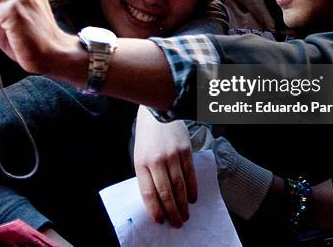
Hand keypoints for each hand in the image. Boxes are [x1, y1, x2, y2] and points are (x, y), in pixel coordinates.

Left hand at [133, 106, 196, 226]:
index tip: (160, 220)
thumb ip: (147, 173)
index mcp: (141, 162)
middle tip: (177, 223)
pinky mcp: (185, 150)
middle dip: (172, 212)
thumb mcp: (140, 153)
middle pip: (165, 192)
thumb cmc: (147, 135)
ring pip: (179, 186)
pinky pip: (190, 174)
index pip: (148, 192)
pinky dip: (192, 189)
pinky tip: (192, 198)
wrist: (158, 110)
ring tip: (185, 215)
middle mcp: (156, 160)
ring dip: (183, 204)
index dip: (155, 209)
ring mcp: (172, 155)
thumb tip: (156, 197)